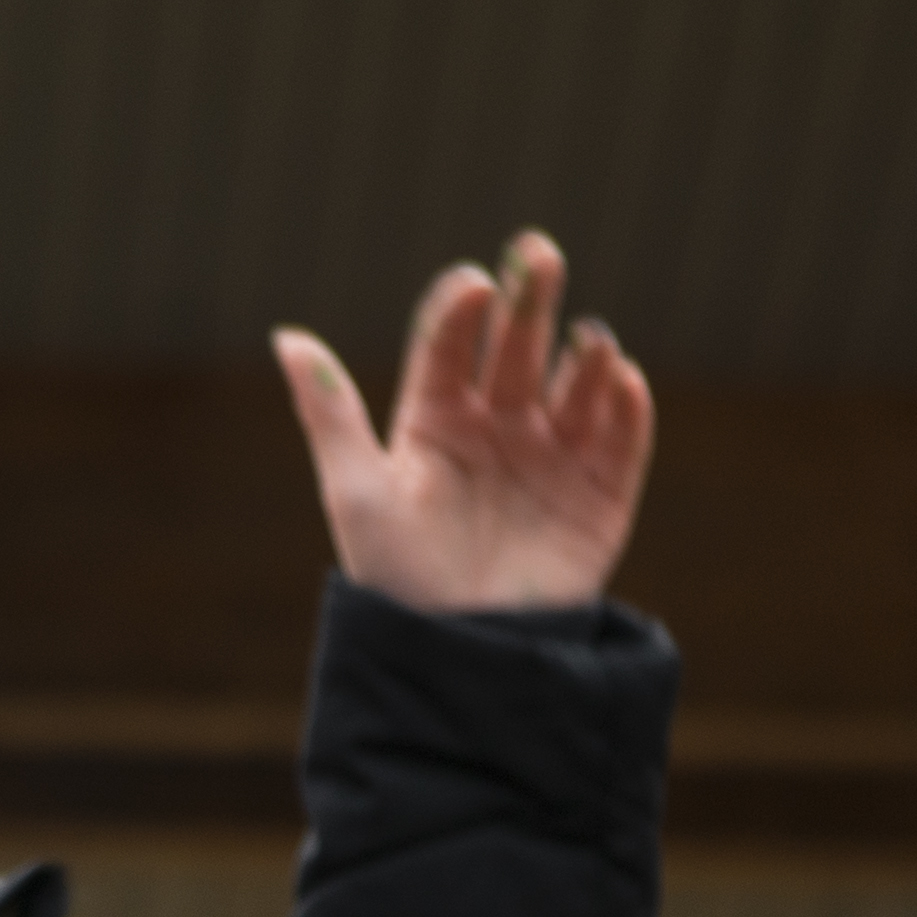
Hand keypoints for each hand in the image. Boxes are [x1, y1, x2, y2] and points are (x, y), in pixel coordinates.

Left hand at [275, 235, 651, 616]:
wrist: (458, 662)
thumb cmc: (397, 581)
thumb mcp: (357, 494)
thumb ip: (329, 415)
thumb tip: (287, 338)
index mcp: (434, 424)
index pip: (449, 347)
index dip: (461, 311)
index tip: (472, 286)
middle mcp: (496, 432)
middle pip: (518, 349)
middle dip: (531, 301)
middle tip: (539, 254)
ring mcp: (550, 464)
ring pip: (575, 389)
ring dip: (584, 357)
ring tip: (587, 341)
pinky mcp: (597, 503)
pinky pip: (622, 448)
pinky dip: (628, 413)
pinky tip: (624, 382)